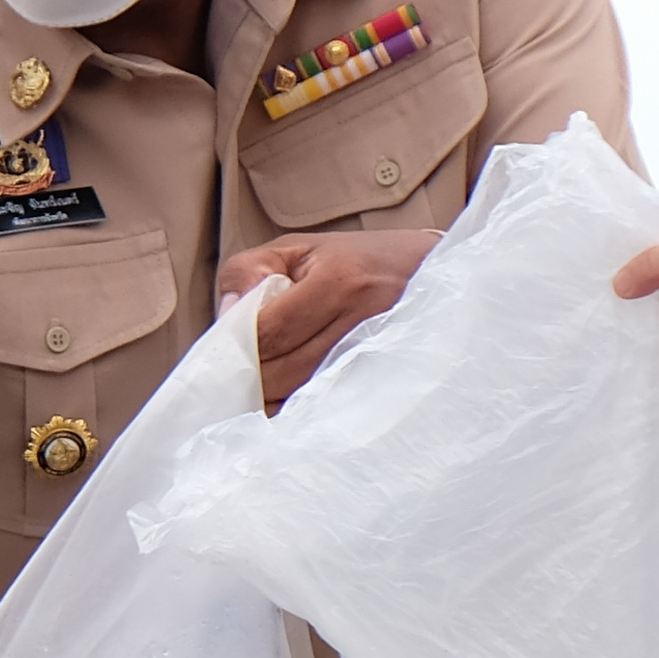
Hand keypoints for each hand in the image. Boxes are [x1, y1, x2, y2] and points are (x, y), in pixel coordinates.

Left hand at [218, 230, 435, 405]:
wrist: (433, 275)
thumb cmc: (358, 262)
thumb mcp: (299, 249)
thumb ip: (249, 271)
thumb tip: (227, 315)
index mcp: (339, 281)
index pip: (269, 332)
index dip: (238, 348)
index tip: (224, 353)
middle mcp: (364, 320)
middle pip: (285, 372)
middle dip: (252, 379)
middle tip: (236, 377)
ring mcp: (380, 356)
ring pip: (305, 397)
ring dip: (274, 398)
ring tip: (261, 387)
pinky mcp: (388, 382)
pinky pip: (330, 408)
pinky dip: (301, 408)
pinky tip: (291, 398)